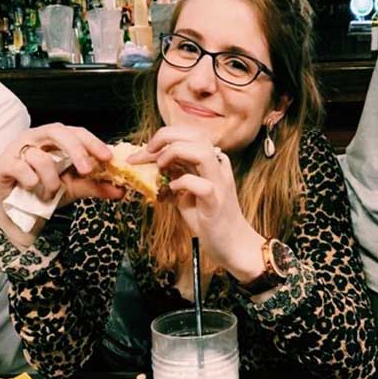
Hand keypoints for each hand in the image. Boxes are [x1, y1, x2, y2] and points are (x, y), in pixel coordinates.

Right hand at [0, 123, 124, 246]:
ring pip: (40, 156)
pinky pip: (21, 168)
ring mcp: (18, 148)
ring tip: (51, 193)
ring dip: (51, 180)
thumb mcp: (75, 187)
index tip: (108, 158)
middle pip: (58, 132)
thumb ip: (96, 186)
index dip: (93, 143)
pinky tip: (32, 188)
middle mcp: (37, 137)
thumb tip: (122, 189)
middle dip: (76, 150)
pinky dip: (31, 181)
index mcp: (56, 138)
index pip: (78, 133)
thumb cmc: (46, 189)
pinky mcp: (2, 163)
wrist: (20, 209)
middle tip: (87, 171)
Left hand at [129, 126, 264, 277]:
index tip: (144, 149)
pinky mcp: (217, 202)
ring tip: (161, 166)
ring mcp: (220, 183)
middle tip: (148, 150)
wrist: (233, 244)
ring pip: (201, 152)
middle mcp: (218, 168)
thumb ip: (178, 174)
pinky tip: (173, 189)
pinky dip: (182, 182)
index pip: (190, 134)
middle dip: (166, 136)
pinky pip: (201, 185)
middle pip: (196, 135)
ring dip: (175, 153)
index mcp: (212, 162)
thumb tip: (156, 160)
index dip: (165, 136)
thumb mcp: (188, 191)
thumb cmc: (209, 218)